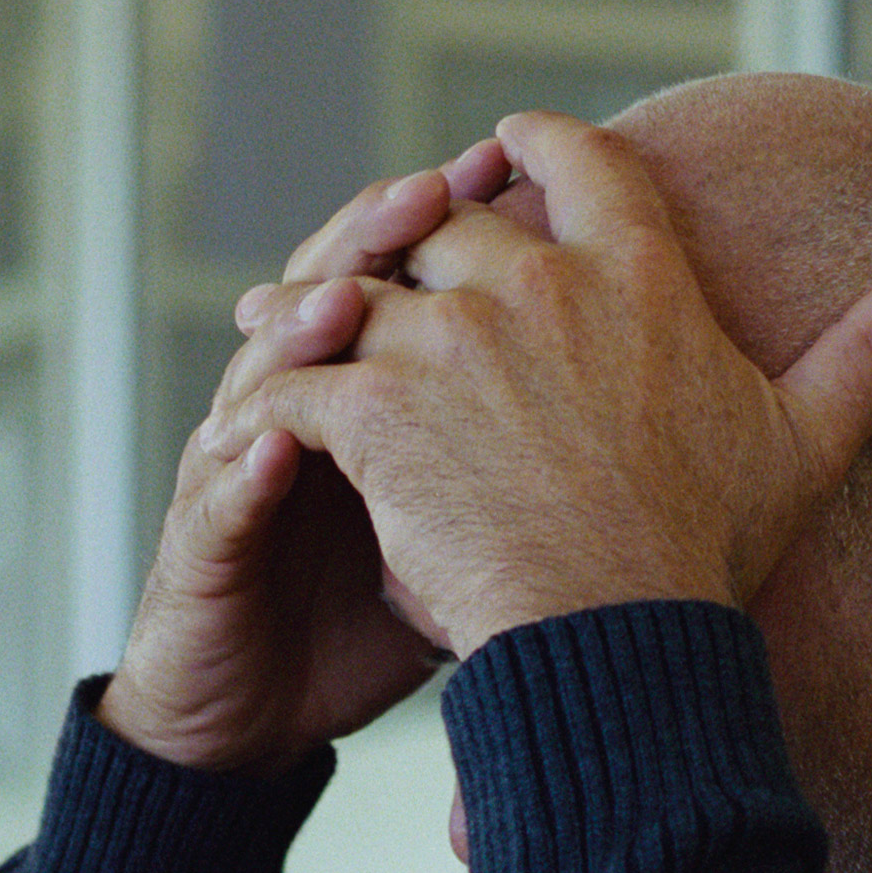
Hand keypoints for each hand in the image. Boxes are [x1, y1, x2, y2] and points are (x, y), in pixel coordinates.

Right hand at [102, 141, 512, 774]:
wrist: (254, 713)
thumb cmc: (360, 621)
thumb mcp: (466, 536)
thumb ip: (533, 470)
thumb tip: (668, 420)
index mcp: (366, 389)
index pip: (401, 273)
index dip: (446, 215)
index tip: (507, 158)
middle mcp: (297, 408)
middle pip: (326, 291)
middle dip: (374, 237)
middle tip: (433, 192)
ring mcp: (240, 468)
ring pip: (263, 377)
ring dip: (303, 332)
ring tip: (352, 301)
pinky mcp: (203, 544)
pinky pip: (220, 495)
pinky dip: (245, 468)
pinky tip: (275, 446)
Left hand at [201, 113, 871, 656]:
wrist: (616, 635)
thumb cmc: (706, 552)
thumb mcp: (802, 441)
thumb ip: (869, 350)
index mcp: (637, 277)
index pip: (581, 164)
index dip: (538, 144)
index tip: (507, 141)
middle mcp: (537, 286)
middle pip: (451, 222)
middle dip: (411, 237)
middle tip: (370, 255)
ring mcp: (450, 342)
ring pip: (360, 293)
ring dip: (313, 310)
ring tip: (273, 328)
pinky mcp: (376, 410)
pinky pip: (301, 381)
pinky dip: (271, 398)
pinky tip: (251, 421)